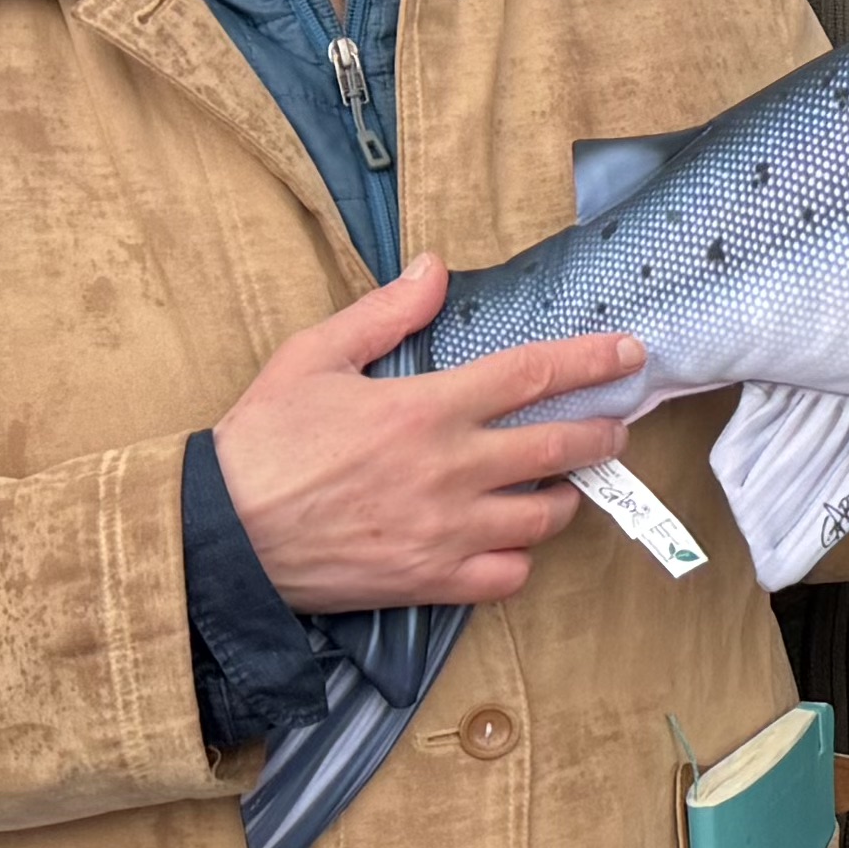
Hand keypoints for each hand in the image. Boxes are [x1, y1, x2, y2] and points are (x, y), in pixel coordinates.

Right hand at [213, 258, 644, 611]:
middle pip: (561, 446)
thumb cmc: (261, 442)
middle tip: (617, 425)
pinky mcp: (431, 580)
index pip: (533, 374)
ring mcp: (447, 530)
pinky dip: (521, 559)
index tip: (629, 354)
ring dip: (566, 496)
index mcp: (426, 408)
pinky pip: (509, 576)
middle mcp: (451, 469)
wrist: (219, 535)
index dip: (592, 360)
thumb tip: (434, 268)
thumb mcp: (312, 356)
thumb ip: (384, 313)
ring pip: (546, 517)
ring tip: (563, 483)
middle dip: (603, 433)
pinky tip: (511, 540)